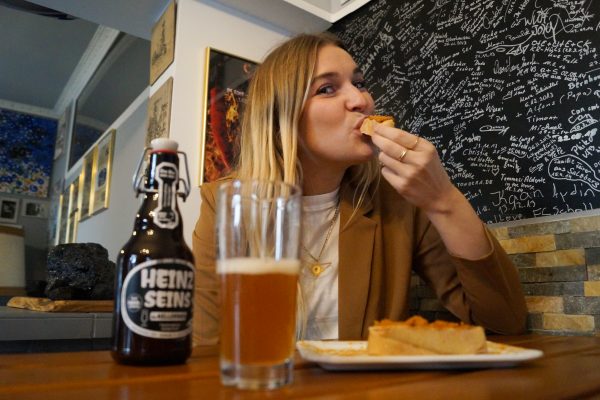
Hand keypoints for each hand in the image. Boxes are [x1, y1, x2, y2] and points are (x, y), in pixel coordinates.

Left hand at [370, 124, 491, 258]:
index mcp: (426, 149)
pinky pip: (385, 172)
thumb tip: (389, 132)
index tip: (376, 126)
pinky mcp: (401, 186)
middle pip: (389, 146)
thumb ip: (412, 144)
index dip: (385, 130)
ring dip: (382, 155)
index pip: (400, 135)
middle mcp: (418, 160)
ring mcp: (409, 174)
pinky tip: (393, 170)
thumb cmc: (432, 172)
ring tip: (387, 156)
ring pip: (384, 159)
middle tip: (372, 135)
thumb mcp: (428, 154)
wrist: (439, 197)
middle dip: (378, 139)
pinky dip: (386, 169)